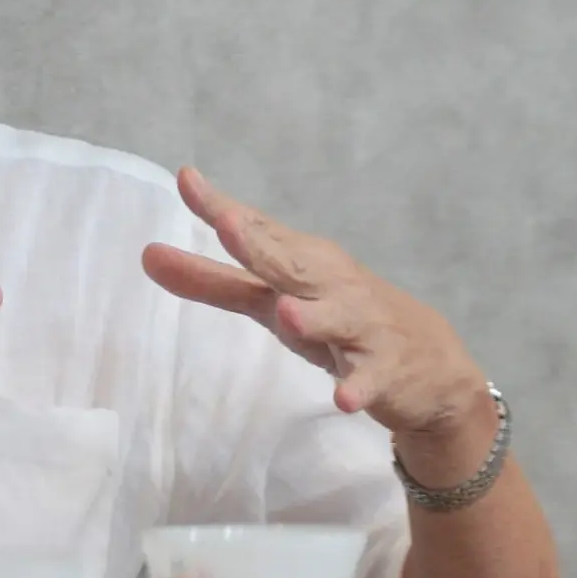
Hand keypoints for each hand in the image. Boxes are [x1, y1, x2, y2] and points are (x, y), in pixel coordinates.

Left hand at [142, 168, 488, 441]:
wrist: (431, 364)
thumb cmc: (334, 317)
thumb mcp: (269, 299)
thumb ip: (209, 281)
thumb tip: (145, 255)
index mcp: (300, 260)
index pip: (256, 230)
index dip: (221, 207)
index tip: (186, 178)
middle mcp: (330, 284)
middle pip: (291, 263)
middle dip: (260, 245)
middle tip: (227, 224)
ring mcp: (362, 326)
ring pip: (335, 319)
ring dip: (312, 317)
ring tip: (288, 314)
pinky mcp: (387, 371)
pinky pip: (371, 379)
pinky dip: (358, 387)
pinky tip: (343, 399)